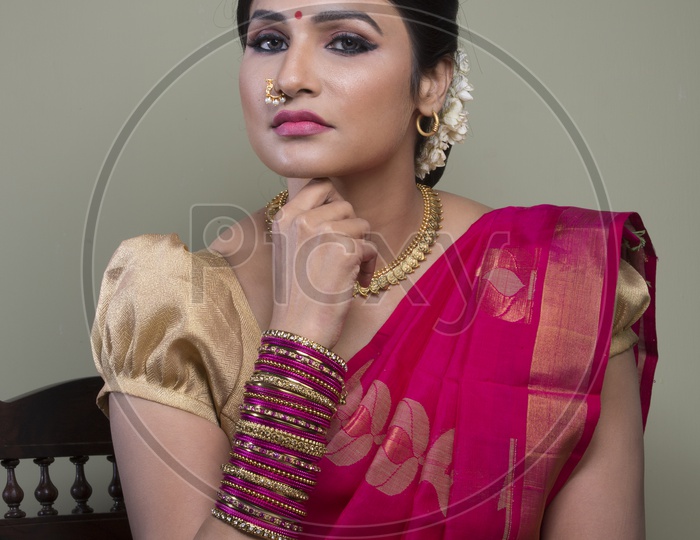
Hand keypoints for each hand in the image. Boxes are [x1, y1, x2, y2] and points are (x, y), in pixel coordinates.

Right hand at [268, 179, 376, 348]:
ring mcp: (323, 232)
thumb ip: (307, 222)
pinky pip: (370, 248)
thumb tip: (338, 202)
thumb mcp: (290, 249)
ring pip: (361, 225)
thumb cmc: (298, 295)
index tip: (335, 227)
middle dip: (350, 231)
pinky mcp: (345, 250)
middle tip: (341, 256)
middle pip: (345, 205)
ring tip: (346, 272)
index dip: (335, 203)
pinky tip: (353, 284)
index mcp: (285, 217)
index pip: (320, 184)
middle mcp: (301, 219)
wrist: (298, 329)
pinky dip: (367, 267)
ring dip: (360, 249)